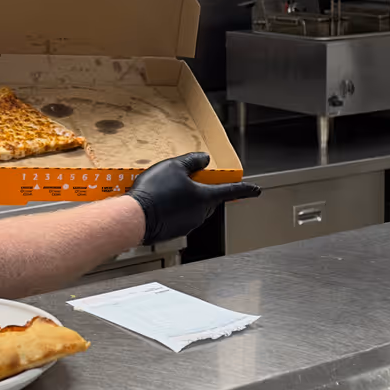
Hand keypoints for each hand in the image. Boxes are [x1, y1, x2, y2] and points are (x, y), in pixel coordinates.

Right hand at [128, 152, 260, 245]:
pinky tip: (161, 201)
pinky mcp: (175, 231)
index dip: (245, 189)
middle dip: (204, 190)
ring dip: (188, 199)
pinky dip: (176, 208)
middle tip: (189, 179)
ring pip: (195, 208)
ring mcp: (188, 224)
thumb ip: (193, 161)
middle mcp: (200, 213)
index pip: (231, 191)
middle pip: (210, 199)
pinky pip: (182, 216)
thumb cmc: (155, 192)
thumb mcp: (174, 166)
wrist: (134, 218)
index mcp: (205, 197)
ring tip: (168, 189)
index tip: (256, 190)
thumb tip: (204, 159)